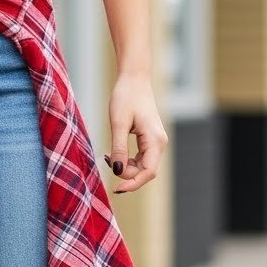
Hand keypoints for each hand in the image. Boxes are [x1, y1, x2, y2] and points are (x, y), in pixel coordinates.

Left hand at [104, 73, 168, 193]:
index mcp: (155, 140)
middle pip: (146, 171)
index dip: (133, 183)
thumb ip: (119, 148)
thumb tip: (117, 171)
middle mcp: (159, 143)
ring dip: (126, 167)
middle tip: (106, 161)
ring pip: (143, 166)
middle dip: (126, 174)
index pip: (148, 172)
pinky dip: (127, 160)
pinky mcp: (150, 139)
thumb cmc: (126, 97)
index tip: (116, 188)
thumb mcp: (118, 123)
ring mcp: (156, 141)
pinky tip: (114, 153)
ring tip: (108, 156)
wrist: (134, 79)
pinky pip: (141, 158)